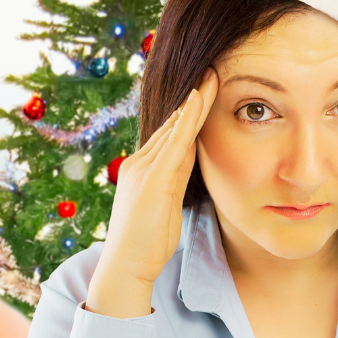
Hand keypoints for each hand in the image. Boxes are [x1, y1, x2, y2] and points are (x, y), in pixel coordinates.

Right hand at [86, 68, 219, 317]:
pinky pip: (174, 142)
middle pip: (173, 125)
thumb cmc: (146, 243)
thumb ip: (174, 183)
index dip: (189, 113)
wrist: (125, 265)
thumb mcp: (165, 207)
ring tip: (211, 77)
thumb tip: (188, 164)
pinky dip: (187, 119)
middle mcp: (140, 163)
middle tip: (212, 72)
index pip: (171, 136)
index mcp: (143, 170)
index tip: (204, 92)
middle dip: (193, 99)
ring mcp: (143, 169)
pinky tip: (198, 100)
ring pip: (174, 128)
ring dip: (194, 101)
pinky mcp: (151, 179)